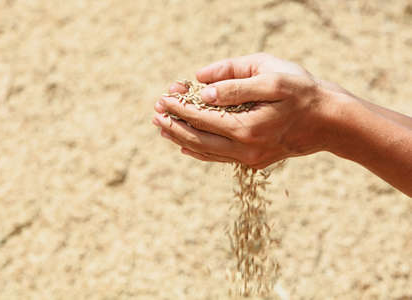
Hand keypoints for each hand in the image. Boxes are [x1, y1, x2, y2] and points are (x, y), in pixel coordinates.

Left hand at [152, 53, 330, 168]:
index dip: (179, 108)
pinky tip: (186, 145)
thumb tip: (203, 89)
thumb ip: (234, 82)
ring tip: (162, 129)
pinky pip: (219, 157)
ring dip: (181, 138)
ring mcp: (250, 158)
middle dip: (173, 125)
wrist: (330, 121)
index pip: (201, 118)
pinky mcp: (255, 161)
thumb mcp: (271, 77)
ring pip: (206, 151)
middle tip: (154, 115)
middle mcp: (245, 149)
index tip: (162, 98)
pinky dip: (200, 151)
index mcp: (246, 128)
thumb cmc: (303, 92)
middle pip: (197, 139)